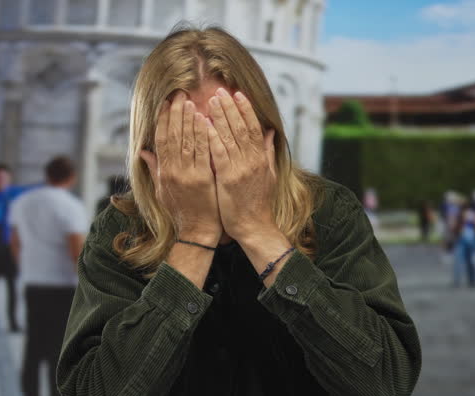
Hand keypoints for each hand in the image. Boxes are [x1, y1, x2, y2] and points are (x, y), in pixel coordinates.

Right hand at [140, 91, 221, 244]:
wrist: (197, 232)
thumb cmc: (181, 212)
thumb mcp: (162, 191)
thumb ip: (155, 169)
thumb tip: (144, 152)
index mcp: (164, 173)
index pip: (161, 140)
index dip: (163, 120)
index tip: (166, 103)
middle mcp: (173, 172)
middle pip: (173, 136)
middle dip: (176, 113)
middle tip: (179, 94)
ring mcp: (188, 175)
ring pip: (187, 141)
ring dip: (188, 120)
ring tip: (191, 101)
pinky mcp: (204, 179)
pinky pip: (202, 153)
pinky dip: (202, 135)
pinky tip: (204, 120)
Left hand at [207, 88, 276, 240]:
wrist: (254, 226)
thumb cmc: (258, 203)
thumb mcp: (268, 175)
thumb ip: (267, 152)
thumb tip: (271, 133)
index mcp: (261, 158)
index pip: (254, 127)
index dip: (246, 109)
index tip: (238, 94)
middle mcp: (253, 160)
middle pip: (242, 127)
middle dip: (231, 107)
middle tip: (220, 90)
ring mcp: (241, 169)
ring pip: (230, 136)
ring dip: (220, 116)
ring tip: (212, 100)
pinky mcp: (228, 179)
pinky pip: (219, 153)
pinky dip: (212, 137)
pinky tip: (204, 124)